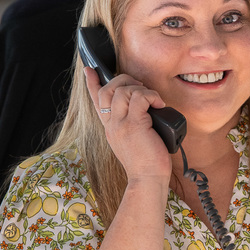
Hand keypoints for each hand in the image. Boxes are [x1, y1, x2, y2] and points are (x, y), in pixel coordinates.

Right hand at [85, 66, 172, 183]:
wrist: (147, 179)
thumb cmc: (146, 162)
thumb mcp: (133, 140)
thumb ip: (131, 124)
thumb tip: (144, 106)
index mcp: (110, 127)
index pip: (96, 100)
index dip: (92, 83)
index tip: (90, 70)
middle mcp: (112, 124)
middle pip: (108, 89)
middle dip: (124, 80)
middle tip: (141, 87)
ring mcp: (121, 124)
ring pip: (123, 91)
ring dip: (140, 88)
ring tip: (152, 99)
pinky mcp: (135, 125)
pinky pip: (140, 97)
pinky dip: (151, 96)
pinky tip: (159, 104)